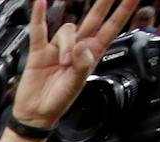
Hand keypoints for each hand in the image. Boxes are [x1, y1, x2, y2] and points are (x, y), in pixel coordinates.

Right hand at [11, 0, 140, 130]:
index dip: (123, 11)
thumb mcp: (77, 85)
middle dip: (104, 2)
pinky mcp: (40, 50)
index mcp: (91, 55)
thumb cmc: (58, 102)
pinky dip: (39, 16)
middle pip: (94, 18)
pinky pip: (40, 29)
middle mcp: (77, 48)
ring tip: (62, 64)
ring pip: (67, 30)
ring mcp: (59, 47)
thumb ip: (82, 65)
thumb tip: (80, 46)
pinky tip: (40, 3)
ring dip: (65, 44)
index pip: (111, 28)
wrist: (36, 113)